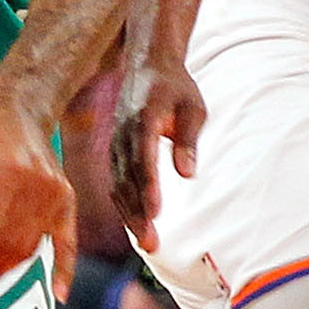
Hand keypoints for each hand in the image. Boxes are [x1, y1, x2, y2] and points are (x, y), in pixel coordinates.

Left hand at [0, 78, 75, 295]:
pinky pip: (67, 240)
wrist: (20, 108)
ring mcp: (57, 193)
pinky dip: (65, 268)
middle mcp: (39, 185)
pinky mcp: (67, 199)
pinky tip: (61, 295)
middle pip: (13, 241)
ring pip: (32, 246)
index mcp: (9, 172)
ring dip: (8, 268)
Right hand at [107, 58, 205, 254]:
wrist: (148, 66)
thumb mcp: (192, 108)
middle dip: (138, 212)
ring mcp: (116, 143)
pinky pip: (117, 182)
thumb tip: (187, 174)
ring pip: (118, 185)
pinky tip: (138, 226)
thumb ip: (188, 140)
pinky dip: (125, 205)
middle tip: (151, 243)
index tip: (155, 211)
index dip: (148, 186)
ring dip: (131, 215)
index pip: (143, 157)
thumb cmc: (176, 88)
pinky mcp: (116, 151)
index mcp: (142, 118)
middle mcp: (123, 133)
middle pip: (127, 178)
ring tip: (148, 243)